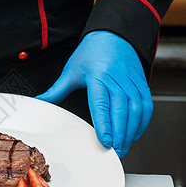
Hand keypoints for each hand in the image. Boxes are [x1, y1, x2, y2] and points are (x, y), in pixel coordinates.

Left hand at [36, 31, 152, 156]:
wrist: (114, 34)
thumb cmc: (91, 52)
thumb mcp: (71, 71)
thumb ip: (56, 91)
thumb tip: (39, 102)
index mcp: (99, 77)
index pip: (102, 104)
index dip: (105, 125)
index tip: (105, 141)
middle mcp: (117, 80)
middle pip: (121, 111)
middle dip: (119, 134)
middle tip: (114, 152)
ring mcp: (132, 82)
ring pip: (136, 111)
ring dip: (131, 132)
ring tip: (123, 147)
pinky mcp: (142, 84)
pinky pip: (146, 106)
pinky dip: (142, 123)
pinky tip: (133, 134)